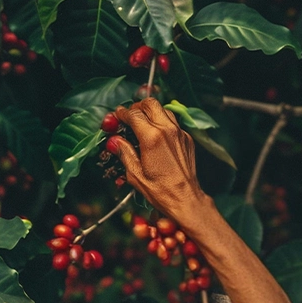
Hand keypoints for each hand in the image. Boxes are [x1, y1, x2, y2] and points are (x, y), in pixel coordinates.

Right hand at [112, 99, 212, 227]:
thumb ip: (125, 153)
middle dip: (138, 107)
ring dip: (152, 112)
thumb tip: (115, 140)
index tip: (117, 115)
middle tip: (130, 115)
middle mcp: (167, 130)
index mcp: (152, 137)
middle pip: (150, 104)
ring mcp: (180, 133)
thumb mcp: (135, 174)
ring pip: (164, 110)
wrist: (186, 198)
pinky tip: (157, 133)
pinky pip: (173, 122)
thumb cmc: (160, 190)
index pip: (134, 114)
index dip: (122, 113)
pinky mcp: (187, 139)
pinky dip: (163, 122)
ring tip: (143, 122)